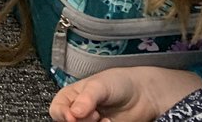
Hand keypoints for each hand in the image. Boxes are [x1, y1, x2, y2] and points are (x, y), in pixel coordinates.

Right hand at [49, 67, 201, 121]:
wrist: (144, 95)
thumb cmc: (118, 83)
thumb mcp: (99, 86)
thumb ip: (86, 98)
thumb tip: (74, 113)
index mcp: (69, 98)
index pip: (57, 110)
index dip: (63, 115)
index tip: (73, 118)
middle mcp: (76, 113)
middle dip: (81, 121)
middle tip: (95, 115)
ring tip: (105, 119)